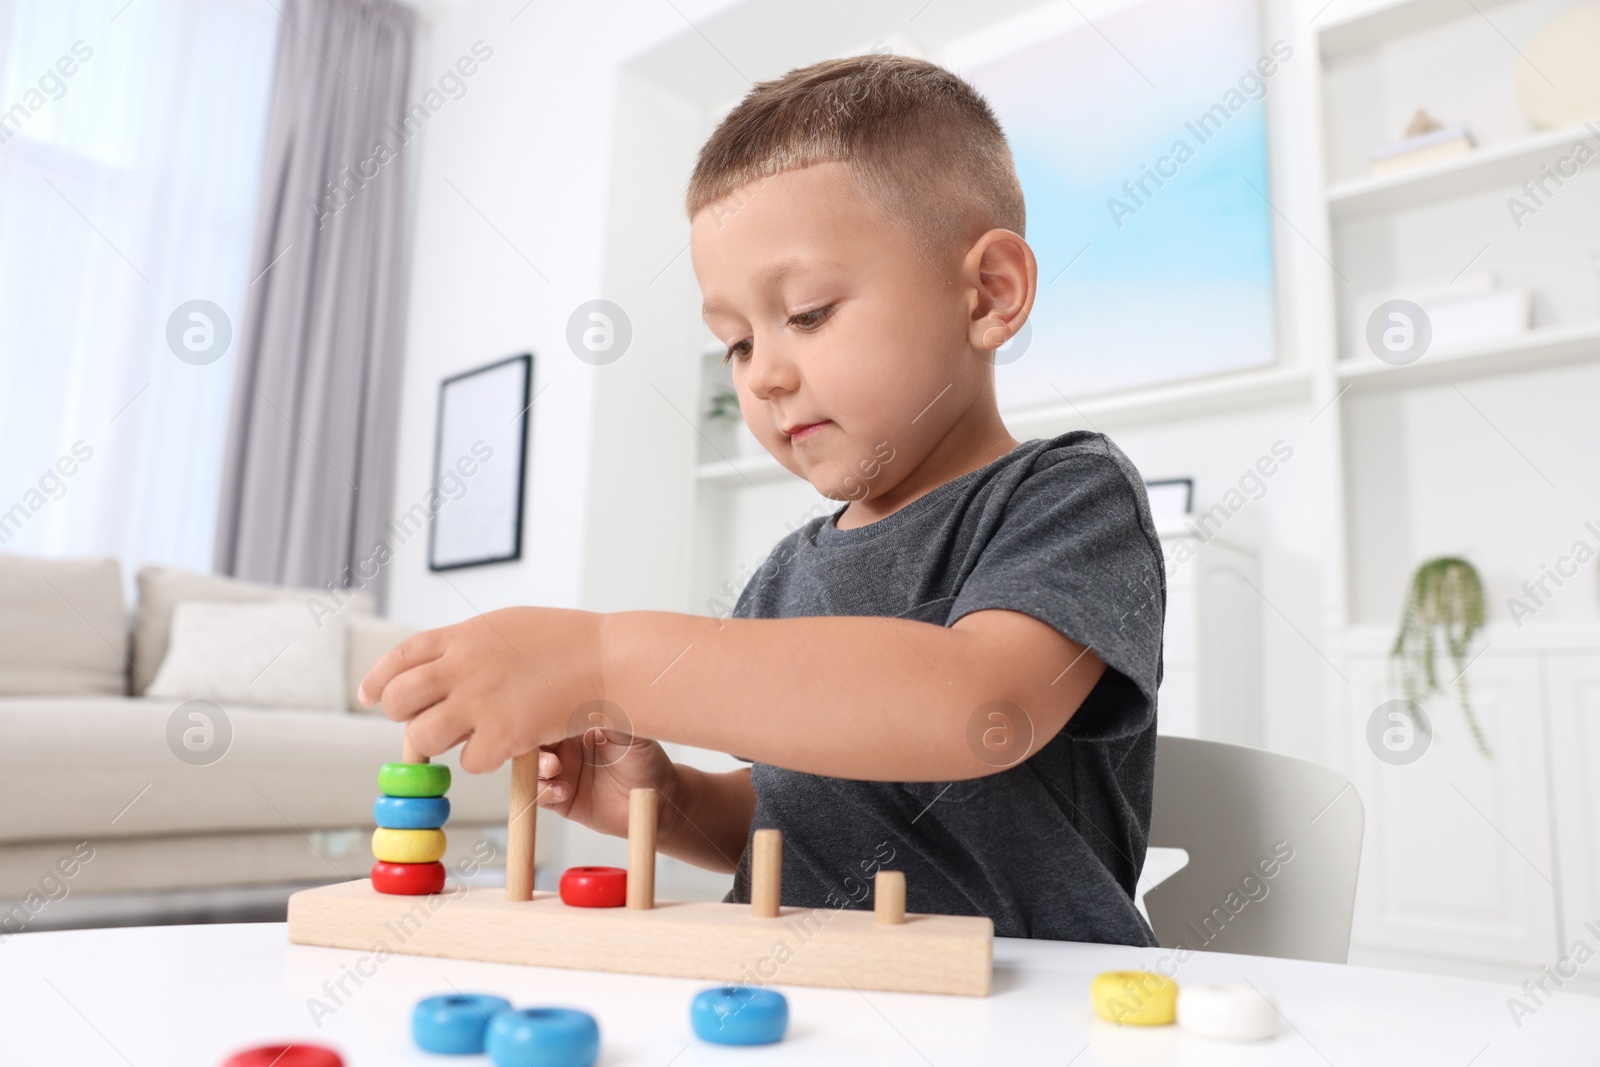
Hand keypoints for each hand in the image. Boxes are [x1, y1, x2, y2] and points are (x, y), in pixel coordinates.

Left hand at [357, 607, 603, 772]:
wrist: (606, 659)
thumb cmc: (566, 641)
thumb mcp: (505, 626)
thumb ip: (466, 646)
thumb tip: (437, 669)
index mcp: (461, 636)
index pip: (397, 659)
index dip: (377, 680)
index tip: (368, 695)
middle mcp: (461, 668)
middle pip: (397, 701)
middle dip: (403, 715)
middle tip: (425, 721)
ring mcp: (479, 703)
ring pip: (422, 738)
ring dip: (438, 742)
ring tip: (465, 735)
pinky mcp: (502, 736)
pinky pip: (470, 761)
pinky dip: (483, 759)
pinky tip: (505, 745)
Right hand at [536, 729, 681, 838]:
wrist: (658, 799)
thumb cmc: (647, 760)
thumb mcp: (631, 733)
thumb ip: (608, 716)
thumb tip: (589, 695)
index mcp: (576, 726)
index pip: (547, 719)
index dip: (537, 719)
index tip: (536, 720)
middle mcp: (565, 749)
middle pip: (531, 743)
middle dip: (531, 745)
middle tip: (546, 747)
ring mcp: (562, 774)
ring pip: (531, 769)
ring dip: (536, 768)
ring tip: (554, 769)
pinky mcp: (562, 800)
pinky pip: (540, 796)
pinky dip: (543, 793)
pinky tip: (563, 791)